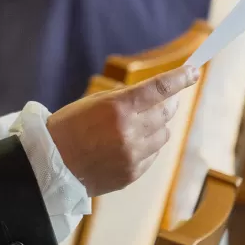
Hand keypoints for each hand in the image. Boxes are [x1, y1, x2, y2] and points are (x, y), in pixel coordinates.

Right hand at [45, 65, 198, 195]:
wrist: (50, 164)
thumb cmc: (68, 128)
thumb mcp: (92, 103)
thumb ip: (126, 100)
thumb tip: (162, 98)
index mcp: (117, 107)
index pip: (159, 88)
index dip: (180, 78)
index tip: (194, 71)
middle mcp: (129, 131)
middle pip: (166, 112)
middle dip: (167, 104)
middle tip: (163, 100)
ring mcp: (133, 154)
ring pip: (163, 135)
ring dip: (156, 127)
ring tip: (134, 127)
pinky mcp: (133, 172)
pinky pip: (152, 155)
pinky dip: (146, 147)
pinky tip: (124, 146)